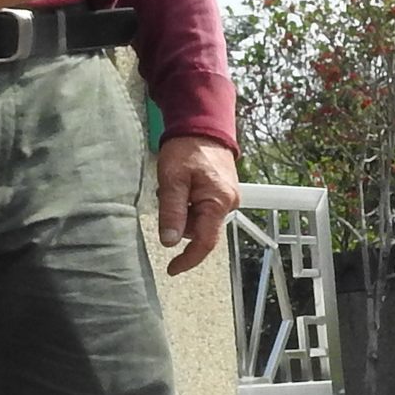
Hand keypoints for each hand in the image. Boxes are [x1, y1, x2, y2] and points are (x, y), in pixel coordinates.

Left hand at [154, 133, 238, 275]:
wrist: (202, 125)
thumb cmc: (187, 148)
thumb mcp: (172, 179)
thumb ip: (172, 211)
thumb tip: (170, 242)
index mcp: (218, 202)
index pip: (205, 242)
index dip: (188, 259)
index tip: (171, 269)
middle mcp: (229, 203)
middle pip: (199, 230)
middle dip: (179, 219)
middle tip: (166, 193)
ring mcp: (227, 198)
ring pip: (198, 219)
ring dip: (182, 209)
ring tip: (175, 184)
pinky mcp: (223, 192)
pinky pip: (202, 207)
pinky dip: (188, 201)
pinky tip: (183, 184)